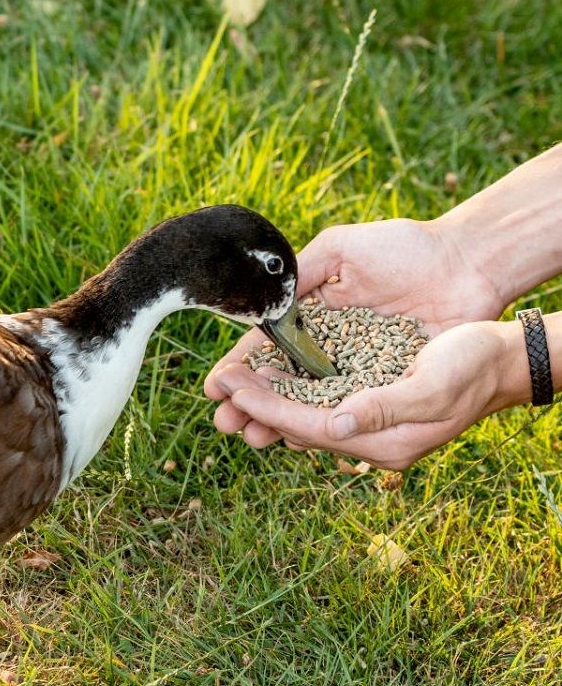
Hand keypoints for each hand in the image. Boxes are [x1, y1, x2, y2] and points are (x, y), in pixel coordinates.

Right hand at [204, 217, 504, 445]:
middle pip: (280, 383)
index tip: (216, 387)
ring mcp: (356, 369)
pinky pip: (348, 410)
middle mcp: (328, 347)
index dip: (240, 368)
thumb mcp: (342, 249)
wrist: (468, 264)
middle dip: (249, 404)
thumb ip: (302, 273)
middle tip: (224, 422)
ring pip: (308, 403)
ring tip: (253, 436)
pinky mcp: (385, 385)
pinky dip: (322, 424)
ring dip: (278, 421)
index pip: (266, 347)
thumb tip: (263, 306)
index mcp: (311, 315)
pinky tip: (297, 437)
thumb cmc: (406, 248)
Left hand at [209, 320, 529, 469]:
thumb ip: (386, 408)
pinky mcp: (369, 405)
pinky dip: (292, 390)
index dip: (265, 407)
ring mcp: (368, 425)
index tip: (229, 386)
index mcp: (382, 441)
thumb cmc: (473, 366)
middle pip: (297, 425)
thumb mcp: (433, 386)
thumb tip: (336, 425)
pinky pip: (320, 403)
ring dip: (268, 400)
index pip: (307, 426)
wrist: (501, 359)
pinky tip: (271, 374)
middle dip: (255, 406)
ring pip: (304, 416)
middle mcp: (369, 439)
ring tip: (232, 382)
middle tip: (217, 386)